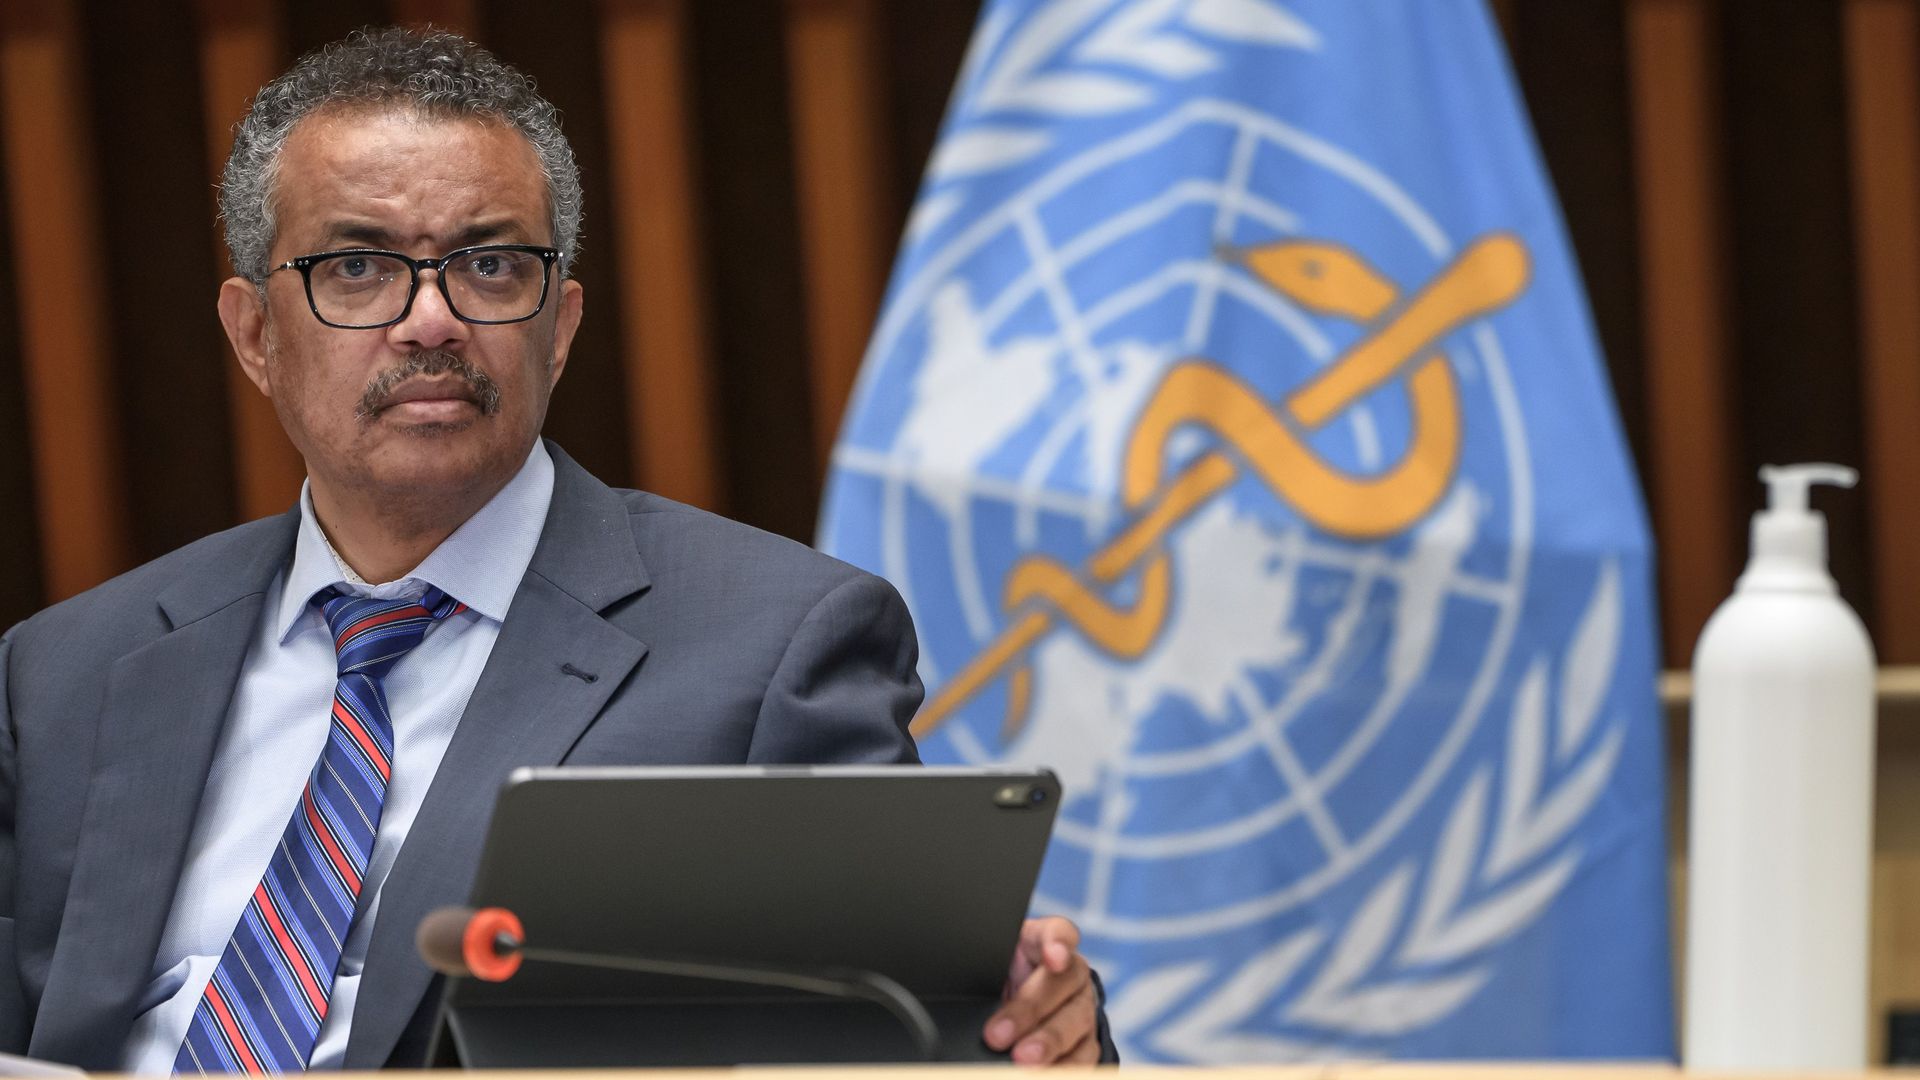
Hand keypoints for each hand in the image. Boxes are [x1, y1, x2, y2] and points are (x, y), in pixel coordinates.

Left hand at [983, 916, 1101, 1064]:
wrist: (1014, 1000)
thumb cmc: (999, 975)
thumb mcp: (986, 962)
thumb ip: (979, 964)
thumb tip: (948, 982)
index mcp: (1045, 944)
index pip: (1059, 932)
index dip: (1058, 942)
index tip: (1051, 957)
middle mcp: (1071, 974)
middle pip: (1063, 983)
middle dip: (1030, 1010)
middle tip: (997, 1035)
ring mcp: (1082, 1009)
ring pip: (1076, 1023)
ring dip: (1048, 1044)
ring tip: (1021, 1062)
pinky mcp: (1086, 1043)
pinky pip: (1083, 1057)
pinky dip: (1064, 1067)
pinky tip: (1042, 1073)